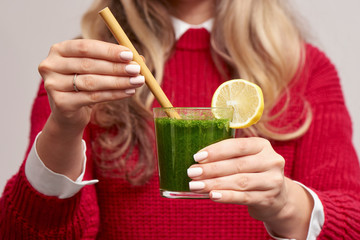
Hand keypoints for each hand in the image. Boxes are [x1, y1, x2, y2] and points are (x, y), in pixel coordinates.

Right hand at [36, 39, 144, 178]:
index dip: (109, 51)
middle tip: (137, 69)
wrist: (69, 114)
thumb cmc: (84, 86)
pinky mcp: (61, 103)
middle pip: (88, 64)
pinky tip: (129, 92)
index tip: (130, 54)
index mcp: (59, 50)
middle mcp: (50, 65)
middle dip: (116, 67)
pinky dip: (114, 94)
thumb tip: (140, 58)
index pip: (85, 47)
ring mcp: (52, 85)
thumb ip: (114, 61)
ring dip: (118, 81)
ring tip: (137, 81)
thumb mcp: (97, 70)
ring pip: (92, 82)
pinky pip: (93, 97)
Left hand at [187, 137, 312, 237]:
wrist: (278, 198)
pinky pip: (243, 197)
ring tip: (196, 185)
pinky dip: (226, 196)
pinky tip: (212, 196)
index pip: (237, 146)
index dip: (216, 151)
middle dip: (211, 169)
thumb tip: (197, 161)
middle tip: (191, 173)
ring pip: (239, 181)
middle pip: (237, 165)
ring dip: (214, 184)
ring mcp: (272, 181)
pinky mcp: (269, 198)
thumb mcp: (246, 159)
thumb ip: (228, 156)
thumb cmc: (253, 173)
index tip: (197, 157)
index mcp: (262, 145)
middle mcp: (271, 161)